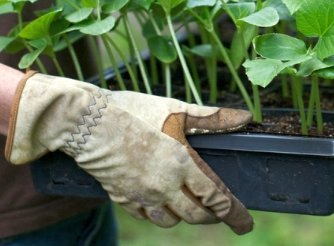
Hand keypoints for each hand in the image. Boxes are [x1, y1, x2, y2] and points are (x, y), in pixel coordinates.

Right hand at [5, 71, 253, 233]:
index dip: (234, 214)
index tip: (246, 225)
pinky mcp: (122, 197)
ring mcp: (141, 195)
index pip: (215, 197)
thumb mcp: (177, 109)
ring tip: (192, 207)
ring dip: (185, 216)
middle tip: (221, 215)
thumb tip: (246, 117)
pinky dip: (158, 214)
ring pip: (170, 220)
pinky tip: (161, 204)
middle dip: (213, 218)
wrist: (86, 121)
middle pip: (196, 215)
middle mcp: (163, 185)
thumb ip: (213, 117)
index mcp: (181, 164)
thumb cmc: (133, 110)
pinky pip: (146, 216)